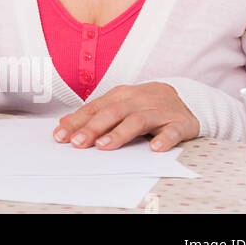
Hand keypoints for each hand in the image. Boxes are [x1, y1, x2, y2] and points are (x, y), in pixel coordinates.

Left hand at [54, 83, 199, 151]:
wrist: (186, 96)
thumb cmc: (145, 104)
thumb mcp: (118, 104)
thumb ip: (94, 114)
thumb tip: (64, 123)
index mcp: (119, 96)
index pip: (94, 108)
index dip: (76, 122)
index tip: (60, 136)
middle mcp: (137, 101)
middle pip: (112, 113)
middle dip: (92, 128)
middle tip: (77, 142)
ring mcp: (159, 111)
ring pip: (137, 121)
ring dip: (119, 133)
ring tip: (104, 146)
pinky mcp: (179, 123)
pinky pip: (172, 131)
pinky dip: (164, 139)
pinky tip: (155, 148)